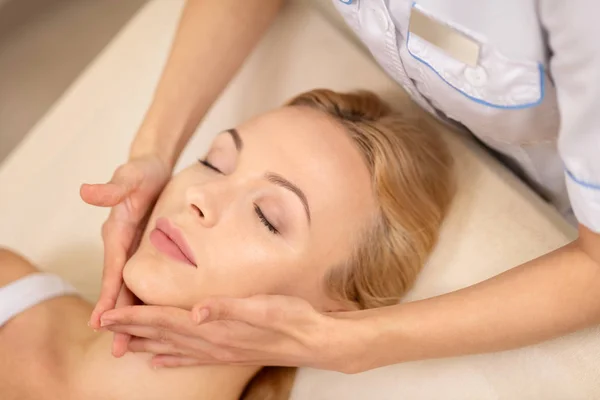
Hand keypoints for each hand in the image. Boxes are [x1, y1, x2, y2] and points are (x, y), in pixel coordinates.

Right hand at [80, 155, 170, 353]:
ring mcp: (137, 251)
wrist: (156, 168)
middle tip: (120, 349)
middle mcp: (124, 247)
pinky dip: (152, 299)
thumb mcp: (131, 176)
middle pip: (121, 288)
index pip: (112, 270)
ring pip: (135, 289)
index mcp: (117, 234)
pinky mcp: (152, 252)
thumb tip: (85, 192)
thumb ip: (112, 187)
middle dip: (120, 318)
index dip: (108, 296)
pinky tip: (158, 317)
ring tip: (136, 345)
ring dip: (135, 315)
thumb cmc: (142, 171)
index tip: (101, 322)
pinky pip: (151, 279)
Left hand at [100, 295, 375, 373]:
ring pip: (173, 348)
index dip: (136, 317)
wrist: (315, 341)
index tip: (109, 314)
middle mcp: (212, 342)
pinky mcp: (229, 353)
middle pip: (163, 335)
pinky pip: (192, 358)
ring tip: (121, 345)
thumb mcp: (264, 307)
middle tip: (103, 324)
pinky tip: (159, 362)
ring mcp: (220, 350)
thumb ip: (228, 309)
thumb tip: (197, 310)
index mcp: (215, 327)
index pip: (166, 320)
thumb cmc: (292, 319)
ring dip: (146, 345)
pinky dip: (172, 360)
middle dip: (131, 329)